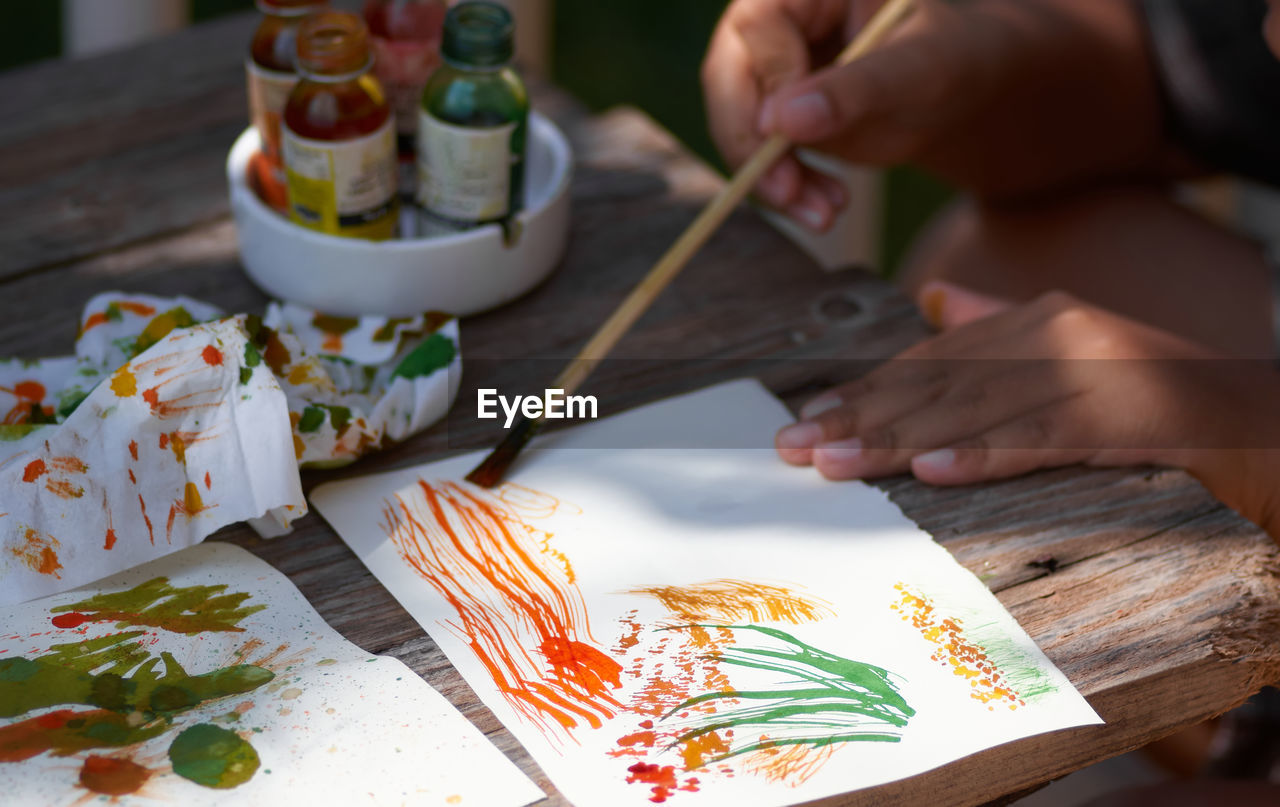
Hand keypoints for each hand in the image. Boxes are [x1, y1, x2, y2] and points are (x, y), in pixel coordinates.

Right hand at [702, 0, 1166, 219]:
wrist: (967, 92)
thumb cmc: (959, 58)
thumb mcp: (922, 70)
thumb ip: (858, 88)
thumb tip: (783, 120)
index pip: (759, 25)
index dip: (766, 80)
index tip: (781, 133)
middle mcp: (778, 18)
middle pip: (729, 77)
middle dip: (752, 143)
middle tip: (783, 194)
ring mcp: (771, 68)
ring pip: (738, 122)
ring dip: (769, 178)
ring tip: (822, 216)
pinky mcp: (776, 113)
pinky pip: (759, 154)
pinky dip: (785, 189)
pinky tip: (824, 209)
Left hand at [775, 282, 1279, 538]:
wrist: (1262, 417)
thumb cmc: (1159, 394)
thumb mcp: (1077, 348)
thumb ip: (1003, 321)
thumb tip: (933, 298)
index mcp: (1038, 316)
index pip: (932, 359)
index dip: (867, 389)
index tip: (809, 419)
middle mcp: (1056, 332)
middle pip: (937, 385)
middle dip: (859, 418)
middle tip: (793, 449)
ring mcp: (1091, 373)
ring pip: (973, 413)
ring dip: (897, 440)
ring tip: (834, 464)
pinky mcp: (1124, 418)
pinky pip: (1041, 439)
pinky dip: (985, 455)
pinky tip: (933, 472)